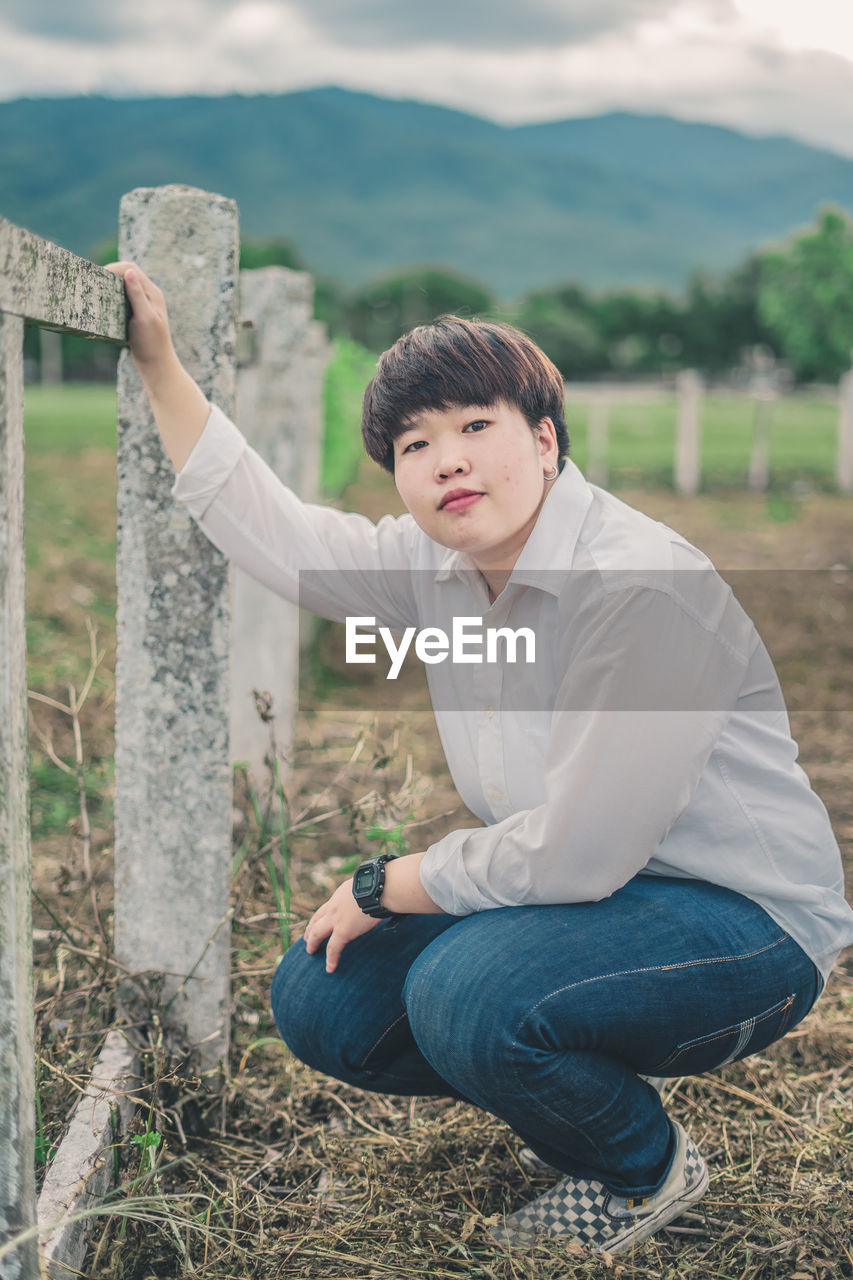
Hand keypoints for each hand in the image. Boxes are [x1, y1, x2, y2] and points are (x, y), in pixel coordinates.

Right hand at [104, 261, 178, 378]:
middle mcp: (149, 296)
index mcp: (153, 293)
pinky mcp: (136, 315)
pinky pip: (122, 300)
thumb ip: (137, 294)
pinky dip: (111, 298)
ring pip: (123, 287)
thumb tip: (129, 271)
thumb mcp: (144, 317)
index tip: (98, 276)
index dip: (114, 268)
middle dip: (110, 275)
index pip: (131, 269)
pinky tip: (102, 305)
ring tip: (94, 292)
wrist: (156, 365)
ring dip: (109, 287)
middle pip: (126, 275)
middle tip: (92, 283)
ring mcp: (143, 305)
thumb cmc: (151, 343)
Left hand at [303, 880, 383, 972]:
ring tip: (311, 952)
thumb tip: (373, 897)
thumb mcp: (363, 886)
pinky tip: (330, 968)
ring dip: (313, 943)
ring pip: (317, 933)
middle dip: (310, 931)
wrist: (379, 888)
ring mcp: (336, 920)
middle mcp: (334, 907)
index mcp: (339, 897)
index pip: (324, 909)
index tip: (314, 924)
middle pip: (316, 921)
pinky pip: (333, 948)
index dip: (318, 918)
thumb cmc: (378, 884)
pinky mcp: (343, 932)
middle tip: (306, 939)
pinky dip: (331, 959)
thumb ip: (362, 894)